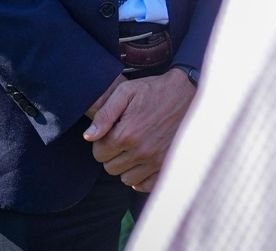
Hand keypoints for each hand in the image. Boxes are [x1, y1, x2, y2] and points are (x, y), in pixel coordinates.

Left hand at [82, 69, 195, 192]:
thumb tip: (89, 137)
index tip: (111, 132)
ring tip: (132, 148)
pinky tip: (142, 160)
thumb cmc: (152, 91)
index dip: (101, 142)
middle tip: (121, 139)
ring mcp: (156, 161)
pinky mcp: (167, 165)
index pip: (99, 153)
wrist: (186, 93)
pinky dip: (140, 177)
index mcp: (127, 134)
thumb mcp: (125, 92)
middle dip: (111, 154)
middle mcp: (141, 151)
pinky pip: (145, 186)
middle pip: (110, 168)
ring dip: (125, 166)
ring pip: (126, 179)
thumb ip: (104, 115)